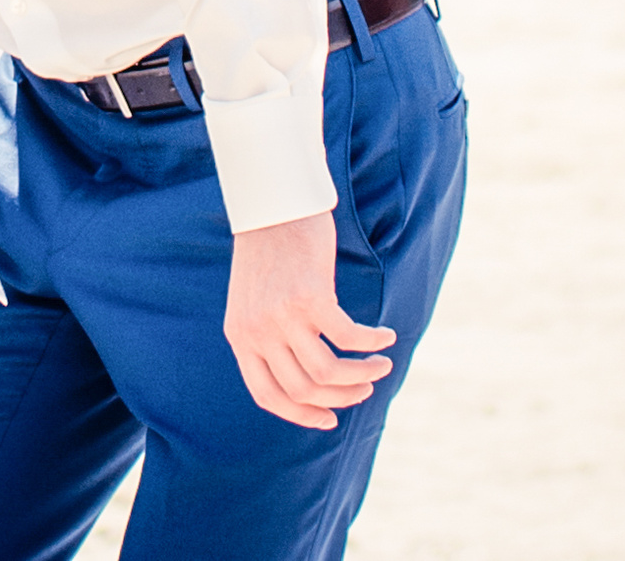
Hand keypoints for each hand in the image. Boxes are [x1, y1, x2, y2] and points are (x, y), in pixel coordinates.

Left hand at [224, 211, 393, 428]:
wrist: (271, 206)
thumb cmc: (268, 254)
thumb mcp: (254, 302)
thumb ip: (268, 336)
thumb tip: (307, 380)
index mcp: (239, 336)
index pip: (267, 395)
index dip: (301, 414)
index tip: (330, 419)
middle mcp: (257, 331)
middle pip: (304, 389)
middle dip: (341, 397)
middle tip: (365, 387)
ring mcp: (282, 316)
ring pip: (328, 372)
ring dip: (362, 374)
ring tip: (381, 365)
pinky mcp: (310, 297)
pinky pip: (349, 338)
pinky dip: (372, 342)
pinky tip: (385, 336)